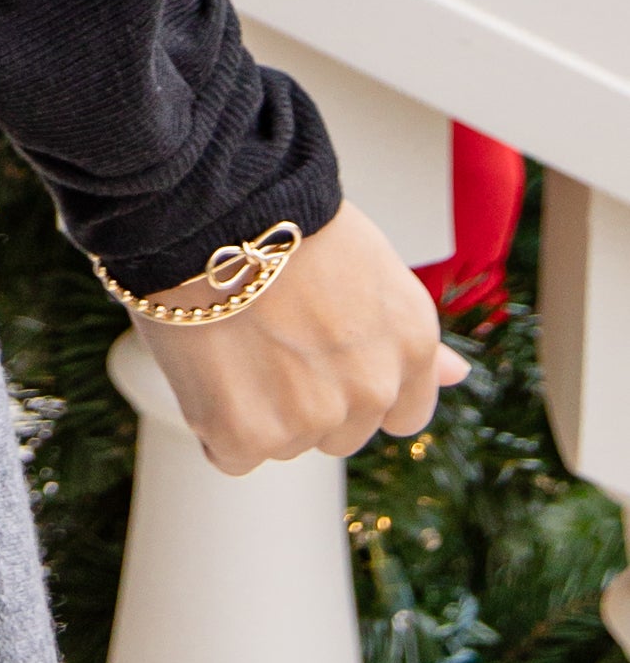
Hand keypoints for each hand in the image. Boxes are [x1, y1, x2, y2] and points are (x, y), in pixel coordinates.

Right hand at [140, 201, 467, 474]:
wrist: (208, 207)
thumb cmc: (280, 221)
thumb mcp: (371, 268)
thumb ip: (413, 338)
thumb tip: (458, 375)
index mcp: (411, 344)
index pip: (402, 415)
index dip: (357, 389)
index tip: (322, 361)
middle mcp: (372, 388)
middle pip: (339, 432)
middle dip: (305, 399)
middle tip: (266, 337)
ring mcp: (312, 417)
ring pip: (285, 443)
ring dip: (258, 411)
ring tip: (231, 340)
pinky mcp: (250, 435)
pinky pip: (232, 454)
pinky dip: (213, 422)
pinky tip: (204, 365)